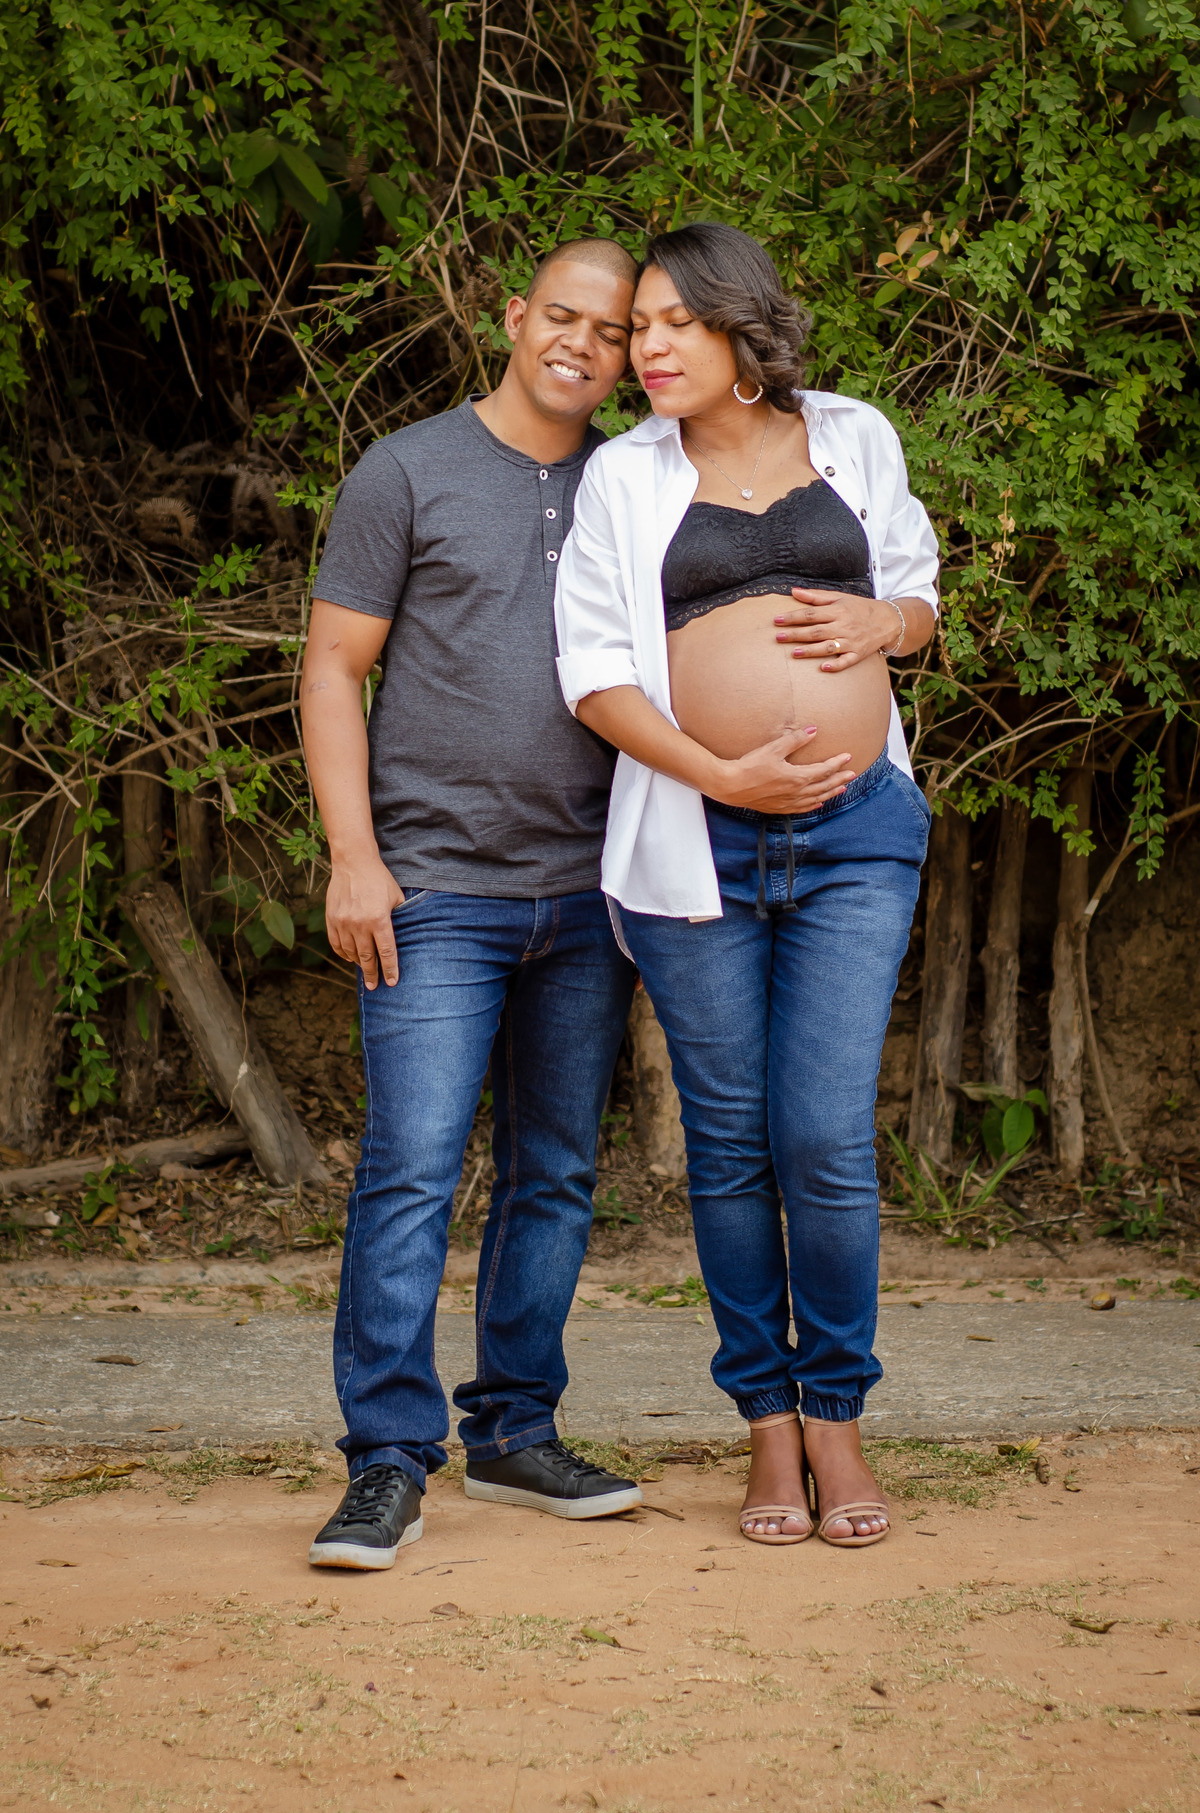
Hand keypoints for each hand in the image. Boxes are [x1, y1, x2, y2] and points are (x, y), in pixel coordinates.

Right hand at [324, 853, 403, 988]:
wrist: (353, 862)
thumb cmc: (379, 879)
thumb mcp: (396, 897)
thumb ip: (399, 917)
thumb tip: (405, 935)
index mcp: (379, 920)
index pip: (386, 952)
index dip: (390, 969)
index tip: (391, 982)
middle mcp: (360, 924)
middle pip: (367, 957)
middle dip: (372, 973)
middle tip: (375, 986)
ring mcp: (343, 922)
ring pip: (351, 952)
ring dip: (358, 963)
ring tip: (364, 969)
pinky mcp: (331, 919)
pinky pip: (336, 944)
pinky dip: (343, 953)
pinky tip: (350, 957)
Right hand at [709, 728, 854, 814]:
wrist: (730, 786)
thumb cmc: (750, 766)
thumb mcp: (773, 749)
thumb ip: (795, 740)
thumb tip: (814, 730)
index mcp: (797, 777)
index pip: (824, 770)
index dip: (837, 763)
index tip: (848, 757)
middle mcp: (796, 793)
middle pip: (824, 786)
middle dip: (840, 779)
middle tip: (853, 774)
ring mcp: (788, 802)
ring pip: (816, 799)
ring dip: (831, 793)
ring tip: (842, 789)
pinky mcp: (779, 808)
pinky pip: (802, 808)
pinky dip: (814, 805)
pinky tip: (819, 803)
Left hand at [774, 589, 900, 670]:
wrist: (888, 620)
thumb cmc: (859, 608)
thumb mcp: (840, 597)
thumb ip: (816, 596)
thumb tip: (794, 591)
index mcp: (838, 611)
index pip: (811, 614)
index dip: (793, 617)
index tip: (777, 620)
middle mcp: (843, 626)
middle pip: (816, 631)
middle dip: (796, 634)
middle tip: (778, 637)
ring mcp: (851, 641)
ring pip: (828, 647)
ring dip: (811, 651)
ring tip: (794, 653)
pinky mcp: (858, 654)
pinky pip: (846, 661)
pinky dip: (835, 665)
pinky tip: (823, 668)